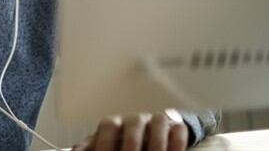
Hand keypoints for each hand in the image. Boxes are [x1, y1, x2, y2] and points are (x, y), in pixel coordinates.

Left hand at [71, 110, 188, 150]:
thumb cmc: (118, 145)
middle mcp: (134, 121)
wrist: (149, 138)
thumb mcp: (101, 145)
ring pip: (158, 122)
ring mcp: (155, 123)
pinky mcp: (174, 127)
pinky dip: (178, 140)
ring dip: (157, 143)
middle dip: (131, 144)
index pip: (108, 126)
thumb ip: (89, 147)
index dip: (105, 142)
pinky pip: (178, 128)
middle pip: (133, 124)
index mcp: (113, 126)